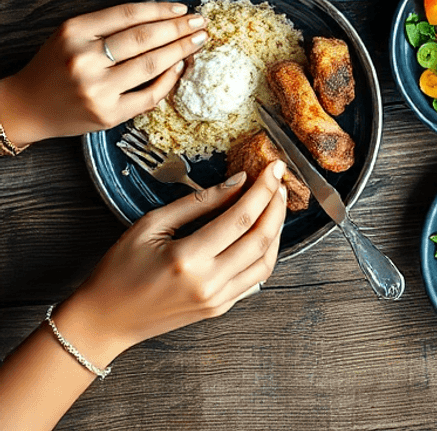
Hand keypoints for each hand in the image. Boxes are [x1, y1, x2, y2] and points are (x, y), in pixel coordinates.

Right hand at [0, 3, 206, 145]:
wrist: (27, 107)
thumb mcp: (73, 34)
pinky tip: (179, 66)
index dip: (161, 9)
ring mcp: (96, 89)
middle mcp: (84, 59)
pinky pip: (149, 95)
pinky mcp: (106, 115)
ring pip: (151, 64)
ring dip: (181, 50)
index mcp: (75, 32)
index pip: (129, 14)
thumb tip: (165, 16)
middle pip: (144, 38)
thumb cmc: (56, 65)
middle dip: (179, 28)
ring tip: (198, 40)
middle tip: (201, 22)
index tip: (183, 7)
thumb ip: (110, 24)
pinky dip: (169, 80)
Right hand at [51, 167, 287, 365]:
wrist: (103, 321)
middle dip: (276, 205)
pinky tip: (262, 232)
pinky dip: (265, 253)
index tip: (274, 167)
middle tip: (279, 181)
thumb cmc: (119, 270)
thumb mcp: (151, 225)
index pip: (240, 218)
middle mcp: (208, 283)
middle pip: (261, 239)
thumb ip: (198, 203)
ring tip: (275, 204)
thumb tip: (237, 182)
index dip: (263, 189)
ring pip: (266, 262)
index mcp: (187, 259)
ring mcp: (216, 301)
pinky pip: (254, 279)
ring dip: (276, 230)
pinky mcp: (219, 310)